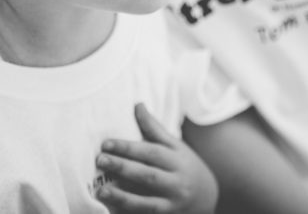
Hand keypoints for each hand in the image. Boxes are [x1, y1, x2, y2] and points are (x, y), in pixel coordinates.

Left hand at [95, 103, 217, 213]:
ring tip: (101, 191)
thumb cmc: (185, 166)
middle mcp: (177, 181)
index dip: (128, 148)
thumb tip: (137, 105)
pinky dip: (130, 212)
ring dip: (122, 197)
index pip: (151, 152)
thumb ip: (154, 129)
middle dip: (123, 168)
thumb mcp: (175, 146)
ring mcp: (172, 202)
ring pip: (147, 201)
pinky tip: (112, 210)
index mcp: (177, 160)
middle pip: (148, 175)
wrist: (207, 197)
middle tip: (100, 160)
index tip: (106, 143)